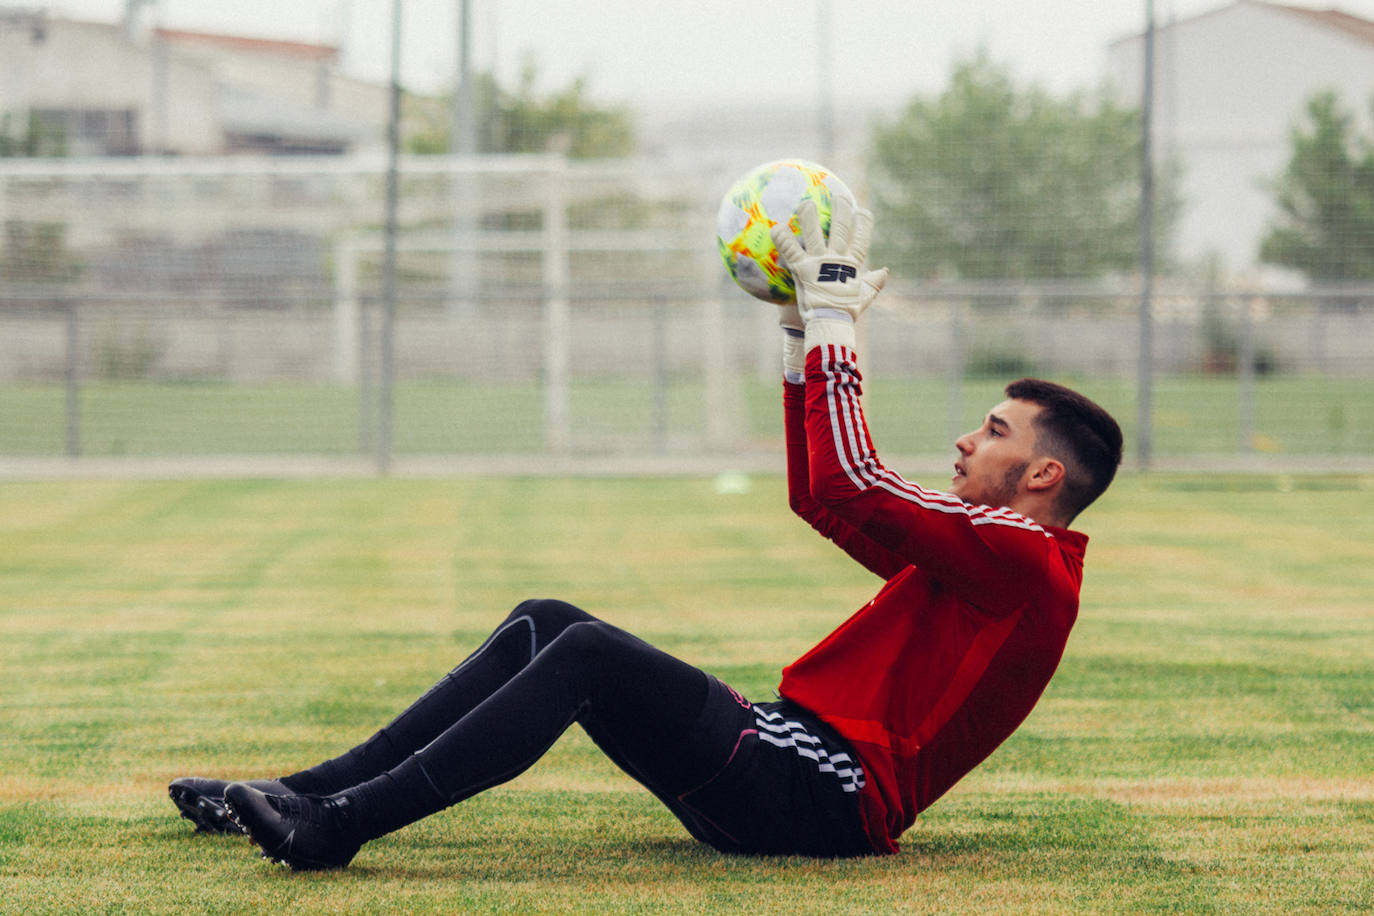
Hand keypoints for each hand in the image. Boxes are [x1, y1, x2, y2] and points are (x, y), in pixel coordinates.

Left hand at [771, 196, 887, 327]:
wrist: (830, 324)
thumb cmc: (846, 313)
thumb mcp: (864, 297)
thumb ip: (874, 283)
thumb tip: (885, 272)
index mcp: (853, 264)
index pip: (862, 238)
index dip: (863, 222)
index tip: (862, 211)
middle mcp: (837, 259)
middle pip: (840, 227)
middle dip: (840, 209)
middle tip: (838, 197)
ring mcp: (819, 263)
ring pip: (814, 233)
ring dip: (809, 216)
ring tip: (805, 203)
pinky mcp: (801, 270)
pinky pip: (790, 249)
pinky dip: (783, 238)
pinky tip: (776, 227)